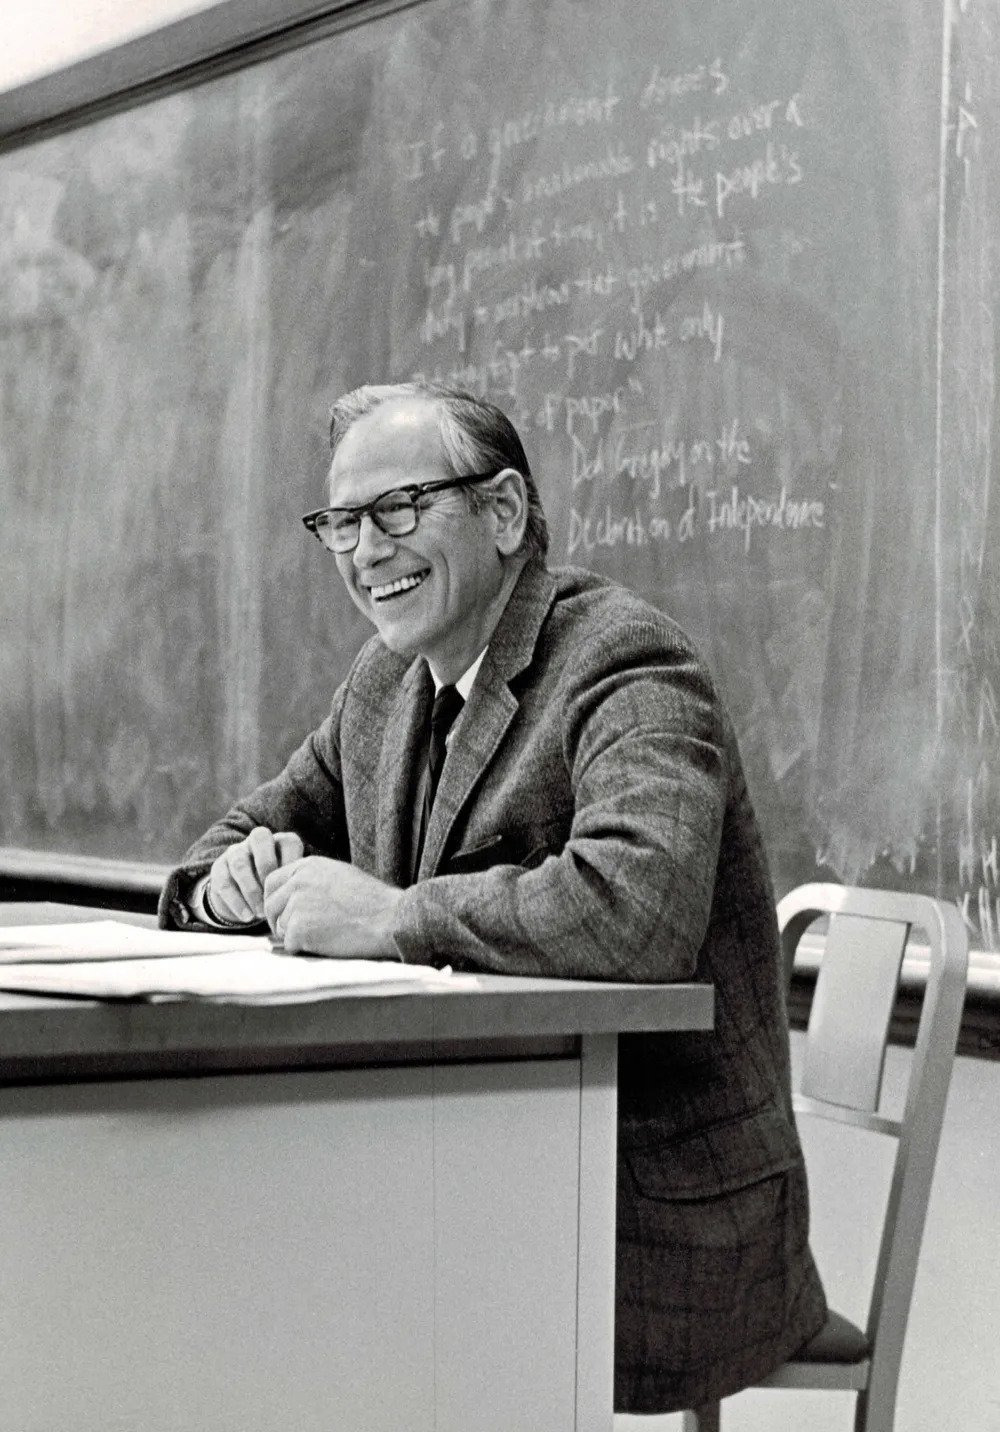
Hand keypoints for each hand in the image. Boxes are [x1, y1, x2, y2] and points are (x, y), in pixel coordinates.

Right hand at [207, 827, 304, 923]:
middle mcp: (256, 841)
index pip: (289, 841)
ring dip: (251, 890)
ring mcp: (236, 852)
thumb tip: (309, 897)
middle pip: (259, 838)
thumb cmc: (278, 892)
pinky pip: (224, 882)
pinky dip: (237, 902)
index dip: (293, 863)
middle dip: (268, 867)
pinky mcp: (219, 868)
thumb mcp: (290, 886)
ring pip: (240, 863)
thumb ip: (298, 884)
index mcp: (280, 842)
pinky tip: (248, 917)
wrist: (246, 900)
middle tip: (274, 894)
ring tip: (262, 913)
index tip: (295, 888)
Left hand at [263, 856, 401, 957]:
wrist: (388, 918)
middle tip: (295, 933)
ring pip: (280, 927)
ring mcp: (297, 905)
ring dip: (295, 936)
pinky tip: (325, 944)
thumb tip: (294, 895)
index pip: (272, 881)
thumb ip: (313, 880)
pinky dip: (304, 949)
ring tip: (322, 936)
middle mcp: (298, 882)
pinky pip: (290, 944)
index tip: (282, 913)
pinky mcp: (300, 929)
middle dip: (278, 921)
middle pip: (270, 906)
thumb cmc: (372, 901)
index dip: (275, 900)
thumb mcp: (339, 875)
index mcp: (308, 866)